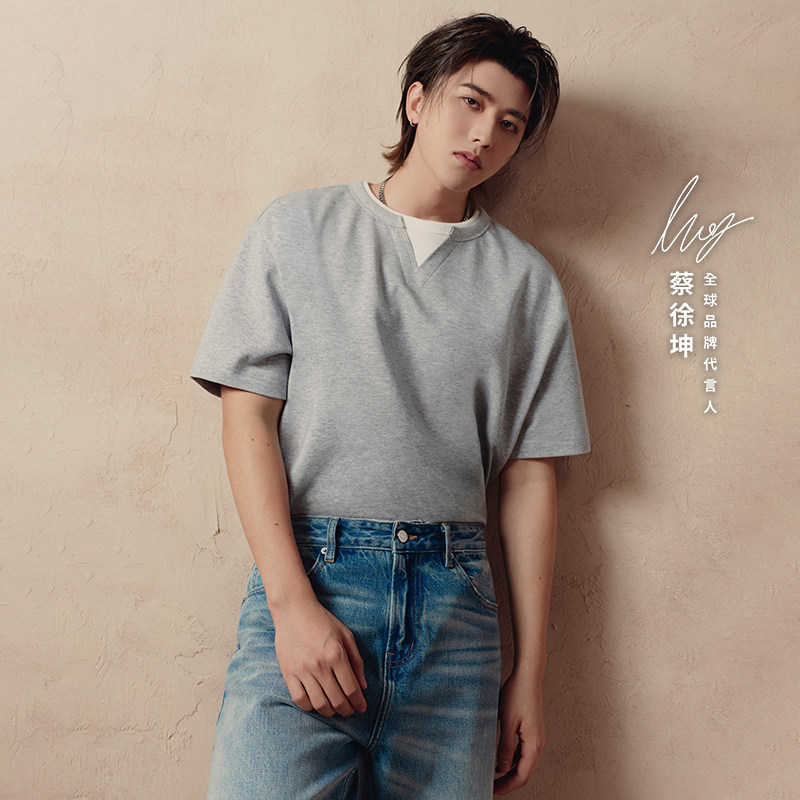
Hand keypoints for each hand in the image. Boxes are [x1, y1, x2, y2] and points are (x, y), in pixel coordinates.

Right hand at [273, 596, 367, 717]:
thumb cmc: (322, 620)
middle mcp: (320, 665)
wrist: (293, 610)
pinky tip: (316, 703)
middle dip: (346, 710)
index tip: (361, 708)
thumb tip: (363, 686)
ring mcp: (302, 670)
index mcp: (336, 654)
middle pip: (337, 700)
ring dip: (330, 712)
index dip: (358, 702)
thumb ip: (356, 661)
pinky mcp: (288, 672)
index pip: (351, 688)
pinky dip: (309, 707)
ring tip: (334, 710)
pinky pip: (299, 699)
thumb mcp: (346, 635)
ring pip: (319, 704)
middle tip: (349, 711)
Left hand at [493, 670, 545, 794]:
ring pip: (523, 762)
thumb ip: (505, 746)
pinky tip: (500, 758)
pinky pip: (523, 752)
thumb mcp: (507, 721)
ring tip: (493, 775)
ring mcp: (536, 737)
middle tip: (491, 787)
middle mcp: (538, 744)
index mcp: (534, 744)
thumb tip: (502, 768)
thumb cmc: (517, 694)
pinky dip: (512, 759)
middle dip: (508, 782)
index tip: (492, 791)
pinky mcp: (531, 731)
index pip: (522, 776)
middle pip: (524, 772)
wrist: (528, 676)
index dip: (507, 786)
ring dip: (509, 771)